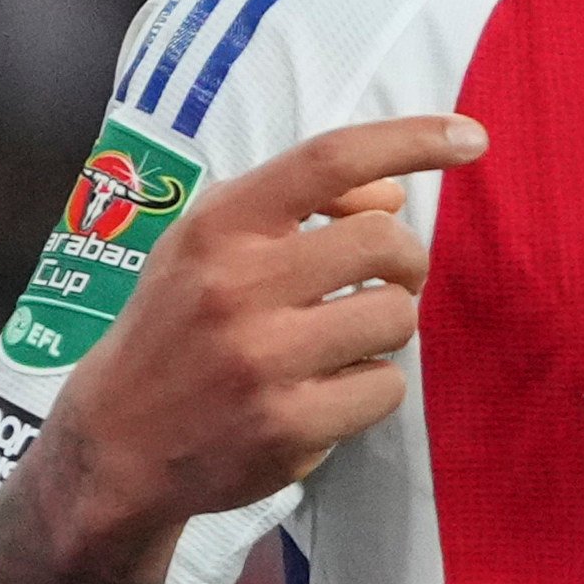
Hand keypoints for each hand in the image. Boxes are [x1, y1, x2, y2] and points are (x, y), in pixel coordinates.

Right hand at [39, 115, 486, 537]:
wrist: (112, 446)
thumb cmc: (178, 326)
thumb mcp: (207, 246)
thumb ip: (295, 208)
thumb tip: (393, 193)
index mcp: (217, 226)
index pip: (330, 159)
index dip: (411, 139)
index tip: (471, 137)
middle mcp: (235, 286)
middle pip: (386, 242)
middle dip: (407, 261)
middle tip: (390, 281)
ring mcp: (261, 360)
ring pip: (397, 316)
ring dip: (386, 327)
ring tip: (340, 343)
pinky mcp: (286, 428)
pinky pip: (385, 386)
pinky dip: (370, 388)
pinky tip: (323, 394)